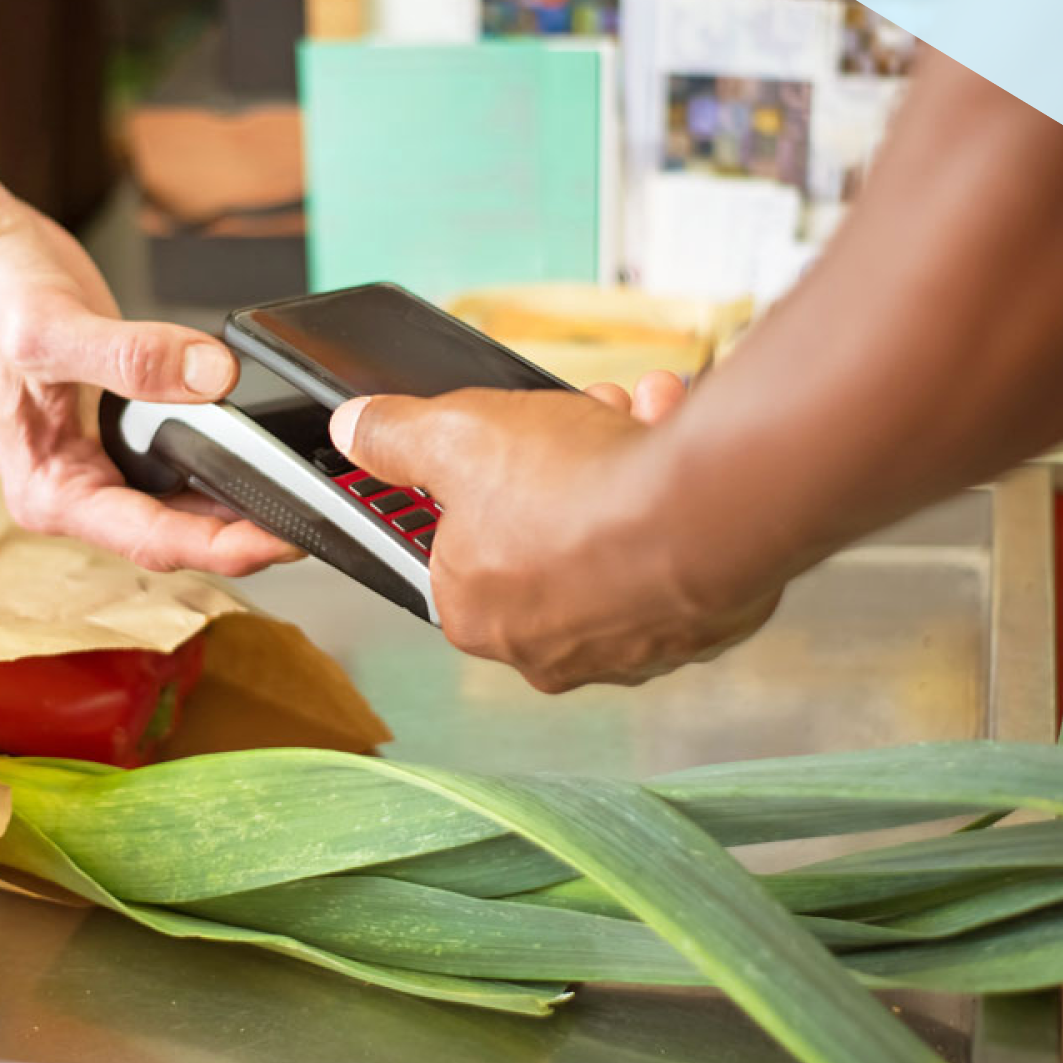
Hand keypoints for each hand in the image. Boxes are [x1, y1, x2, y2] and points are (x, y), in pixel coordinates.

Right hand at [0, 155, 299, 575]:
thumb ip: (129, 356)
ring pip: (183, 504)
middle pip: (176, 535)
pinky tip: (262, 452)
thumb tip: (208, 376)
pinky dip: (223, 460)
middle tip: (317, 519)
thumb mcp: (53, 325)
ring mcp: (98, 463)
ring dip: (239, 504)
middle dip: (245, 534)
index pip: (152, 541)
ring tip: (303, 495)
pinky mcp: (120, 432)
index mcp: (50, 490)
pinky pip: (182, 462)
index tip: (283, 539)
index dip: (224, 547)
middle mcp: (75, 489)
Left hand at [329, 370, 781, 691]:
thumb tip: (357, 429)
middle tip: (578, 417)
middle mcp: (545, 647)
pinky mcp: (690, 629)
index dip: (479, 482)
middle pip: (540, 533)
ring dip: (618, 463)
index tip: (501, 446)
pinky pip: (670, 551)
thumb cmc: (577, 490)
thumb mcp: (457, 435)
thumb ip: (396, 437)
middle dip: (560, 463)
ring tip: (634, 415)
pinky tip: (673, 444)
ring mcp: (623, 645)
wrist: (705, 513)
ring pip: (611, 537)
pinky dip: (670, 497)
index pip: (455, 548)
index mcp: (475, 613)